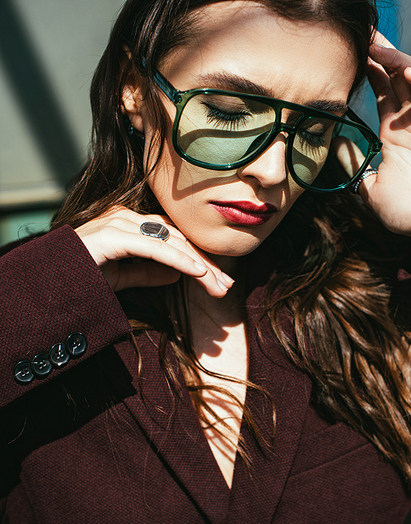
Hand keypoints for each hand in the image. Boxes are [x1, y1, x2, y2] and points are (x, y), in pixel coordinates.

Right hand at [74, 208, 233, 294]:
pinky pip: (154, 248)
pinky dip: (179, 260)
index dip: (198, 258)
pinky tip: (198, 273)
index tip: (219, 279)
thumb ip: (148, 272)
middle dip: (205, 263)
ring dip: (199, 265)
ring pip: (171, 243)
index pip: (173, 238)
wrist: (47, 281)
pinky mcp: (113, 236)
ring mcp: (118, 223)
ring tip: (219, 285)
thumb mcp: (122, 277)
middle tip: (227, 285)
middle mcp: (126, 217)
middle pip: (177, 238)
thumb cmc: (81, 277)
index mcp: (129, 223)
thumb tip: (179, 273)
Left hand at [350, 32, 410, 253]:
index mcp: (393, 133)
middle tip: (364, 36)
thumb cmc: (405, 214)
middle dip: (383, 56)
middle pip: (399, 78)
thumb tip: (331, 143)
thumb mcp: (369, 188)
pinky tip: (409, 74)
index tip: (351, 53)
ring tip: (381, 49)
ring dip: (401, 61)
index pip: (382, 91)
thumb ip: (353, 164)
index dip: (369, 71)